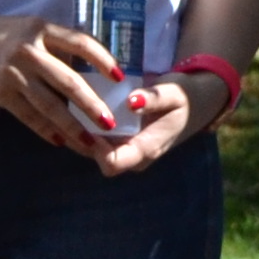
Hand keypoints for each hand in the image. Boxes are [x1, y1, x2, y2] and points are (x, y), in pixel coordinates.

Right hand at [0, 7, 128, 153]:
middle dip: (92, 105)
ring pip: (50, 105)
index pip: (80, 42)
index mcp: (42, 29)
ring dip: (72, 127)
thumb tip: (90, 68)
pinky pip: (28, 116)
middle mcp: (29, 49)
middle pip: (69, 80)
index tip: (121, 77)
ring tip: (90, 142)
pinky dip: (46, 130)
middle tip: (110, 123)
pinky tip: (60, 141)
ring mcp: (13, 72)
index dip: (103, 59)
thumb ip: (55, 45)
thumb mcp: (29, 29)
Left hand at [79, 70, 209, 177]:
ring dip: (75, 130)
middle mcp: (130, 156)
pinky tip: (73, 104)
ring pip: (88, 148)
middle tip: (67, 108)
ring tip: (65, 103)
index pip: (112, 163)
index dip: (95, 147)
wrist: (193, 103)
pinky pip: (92, 138)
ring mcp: (123, 149)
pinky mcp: (117, 140)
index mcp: (145, 150)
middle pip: (93, 157)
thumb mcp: (175, 94)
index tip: (88, 122)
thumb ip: (154, 98)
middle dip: (78, 136)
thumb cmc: (183, 99)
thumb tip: (132, 100)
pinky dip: (81, 124)